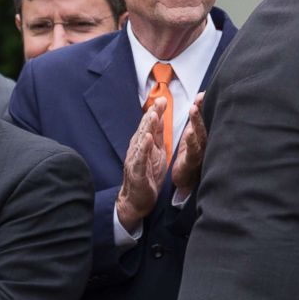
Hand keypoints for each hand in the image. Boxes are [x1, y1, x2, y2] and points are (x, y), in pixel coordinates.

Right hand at [117, 98, 168, 231]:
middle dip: (151, 115)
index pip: (150, 126)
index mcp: (144, 144)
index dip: (156, 112)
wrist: (136, 200)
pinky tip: (148, 140)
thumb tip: (159, 114)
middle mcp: (137, 150)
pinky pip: (140, 158)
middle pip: (144, 129)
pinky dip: (144, 148)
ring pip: (141, 141)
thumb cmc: (148, 174)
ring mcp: (136, 160)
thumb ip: (157, 134)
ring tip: (153, 115)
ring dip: (147, 128)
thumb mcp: (156, 151)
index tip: (163, 99)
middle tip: (159, 102)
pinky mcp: (137, 172)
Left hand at [172, 92, 206, 198]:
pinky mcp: (192, 162)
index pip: (202, 116)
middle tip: (200, 97)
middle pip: (203, 122)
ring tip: (194, 109)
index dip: (202, 104)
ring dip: (197, 121)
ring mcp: (200, 151)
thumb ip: (196, 119)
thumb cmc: (191, 156)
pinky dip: (191, 141)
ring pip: (199, 134)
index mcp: (201, 134)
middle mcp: (204, 141)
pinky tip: (189, 132)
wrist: (186, 181)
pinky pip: (193, 150)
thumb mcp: (193, 134)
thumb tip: (200, 100)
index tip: (202, 92)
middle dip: (201, 108)